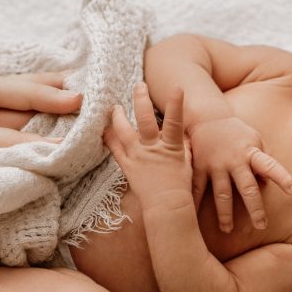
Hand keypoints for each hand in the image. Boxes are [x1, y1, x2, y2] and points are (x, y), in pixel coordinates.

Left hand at [104, 83, 192, 213]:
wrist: (166, 207)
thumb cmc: (180, 186)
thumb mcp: (187, 162)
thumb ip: (183, 144)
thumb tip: (182, 132)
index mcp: (172, 147)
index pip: (175, 122)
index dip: (176, 104)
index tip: (177, 88)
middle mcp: (153, 149)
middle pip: (145, 119)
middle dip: (141, 99)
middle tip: (138, 85)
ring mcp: (138, 157)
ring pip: (124, 131)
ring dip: (118, 116)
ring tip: (115, 106)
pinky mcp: (127, 166)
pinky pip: (114, 149)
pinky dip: (108, 138)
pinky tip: (103, 129)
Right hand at [187, 117, 291, 231]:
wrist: (206, 117)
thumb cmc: (236, 133)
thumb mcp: (255, 140)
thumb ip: (262, 162)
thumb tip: (266, 185)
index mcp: (251, 153)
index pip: (270, 166)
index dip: (283, 178)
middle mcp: (234, 160)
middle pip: (247, 188)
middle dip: (255, 208)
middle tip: (262, 226)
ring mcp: (215, 164)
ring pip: (222, 194)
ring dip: (225, 214)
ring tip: (228, 230)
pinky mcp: (198, 167)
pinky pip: (197, 189)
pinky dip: (196, 205)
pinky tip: (195, 219)